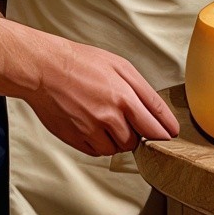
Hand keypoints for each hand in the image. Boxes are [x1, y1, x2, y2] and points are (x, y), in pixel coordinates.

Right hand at [25, 39, 177, 158]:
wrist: (43, 68)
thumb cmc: (80, 63)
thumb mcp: (120, 66)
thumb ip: (144, 91)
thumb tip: (161, 115)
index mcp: (124, 96)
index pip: (156, 125)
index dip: (166, 132)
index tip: (169, 134)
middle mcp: (109, 116)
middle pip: (138, 140)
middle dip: (139, 133)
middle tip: (131, 120)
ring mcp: (91, 130)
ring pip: (118, 148)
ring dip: (118, 139)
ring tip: (108, 119)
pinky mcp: (75, 139)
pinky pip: (97, 151)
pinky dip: (100, 143)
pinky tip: (94, 125)